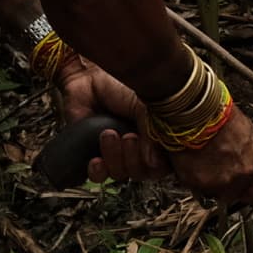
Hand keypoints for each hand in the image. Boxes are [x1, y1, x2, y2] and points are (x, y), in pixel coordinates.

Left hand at [53, 59, 167, 180]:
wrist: (87, 77)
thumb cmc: (119, 84)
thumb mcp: (145, 106)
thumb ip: (152, 134)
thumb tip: (153, 163)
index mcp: (157, 135)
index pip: (165, 164)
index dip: (158, 164)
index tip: (152, 154)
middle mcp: (140, 146)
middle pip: (143, 173)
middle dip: (133, 159)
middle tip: (128, 138)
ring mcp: (117, 151)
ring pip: (121, 174)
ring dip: (114, 158)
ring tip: (108, 134)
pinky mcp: (94, 153)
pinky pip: (99, 176)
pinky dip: (98, 171)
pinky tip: (96, 159)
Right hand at [168, 104, 252, 206]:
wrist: (197, 111)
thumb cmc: (223, 117)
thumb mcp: (251, 136)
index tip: (249, 188)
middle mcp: (241, 177)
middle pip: (237, 195)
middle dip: (230, 186)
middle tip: (221, 170)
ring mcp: (218, 183)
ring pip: (216, 193)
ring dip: (211, 182)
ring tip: (205, 162)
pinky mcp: (197, 183)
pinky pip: (198, 187)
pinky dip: (195, 178)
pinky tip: (194, 161)